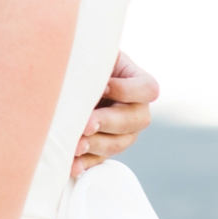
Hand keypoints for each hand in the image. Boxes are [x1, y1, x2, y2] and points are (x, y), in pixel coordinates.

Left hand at [72, 49, 157, 176]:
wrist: (69, 80)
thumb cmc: (84, 60)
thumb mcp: (93, 53)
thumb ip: (95, 57)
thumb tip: (86, 67)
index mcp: (138, 82)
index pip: (148, 89)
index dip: (127, 90)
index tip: (101, 86)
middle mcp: (136, 109)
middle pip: (136, 120)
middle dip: (109, 122)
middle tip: (86, 124)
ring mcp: (123, 132)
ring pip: (119, 143)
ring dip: (97, 145)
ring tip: (76, 144)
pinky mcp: (105, 148)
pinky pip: (100, 159)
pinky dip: (85, 164)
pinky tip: (72, 166)